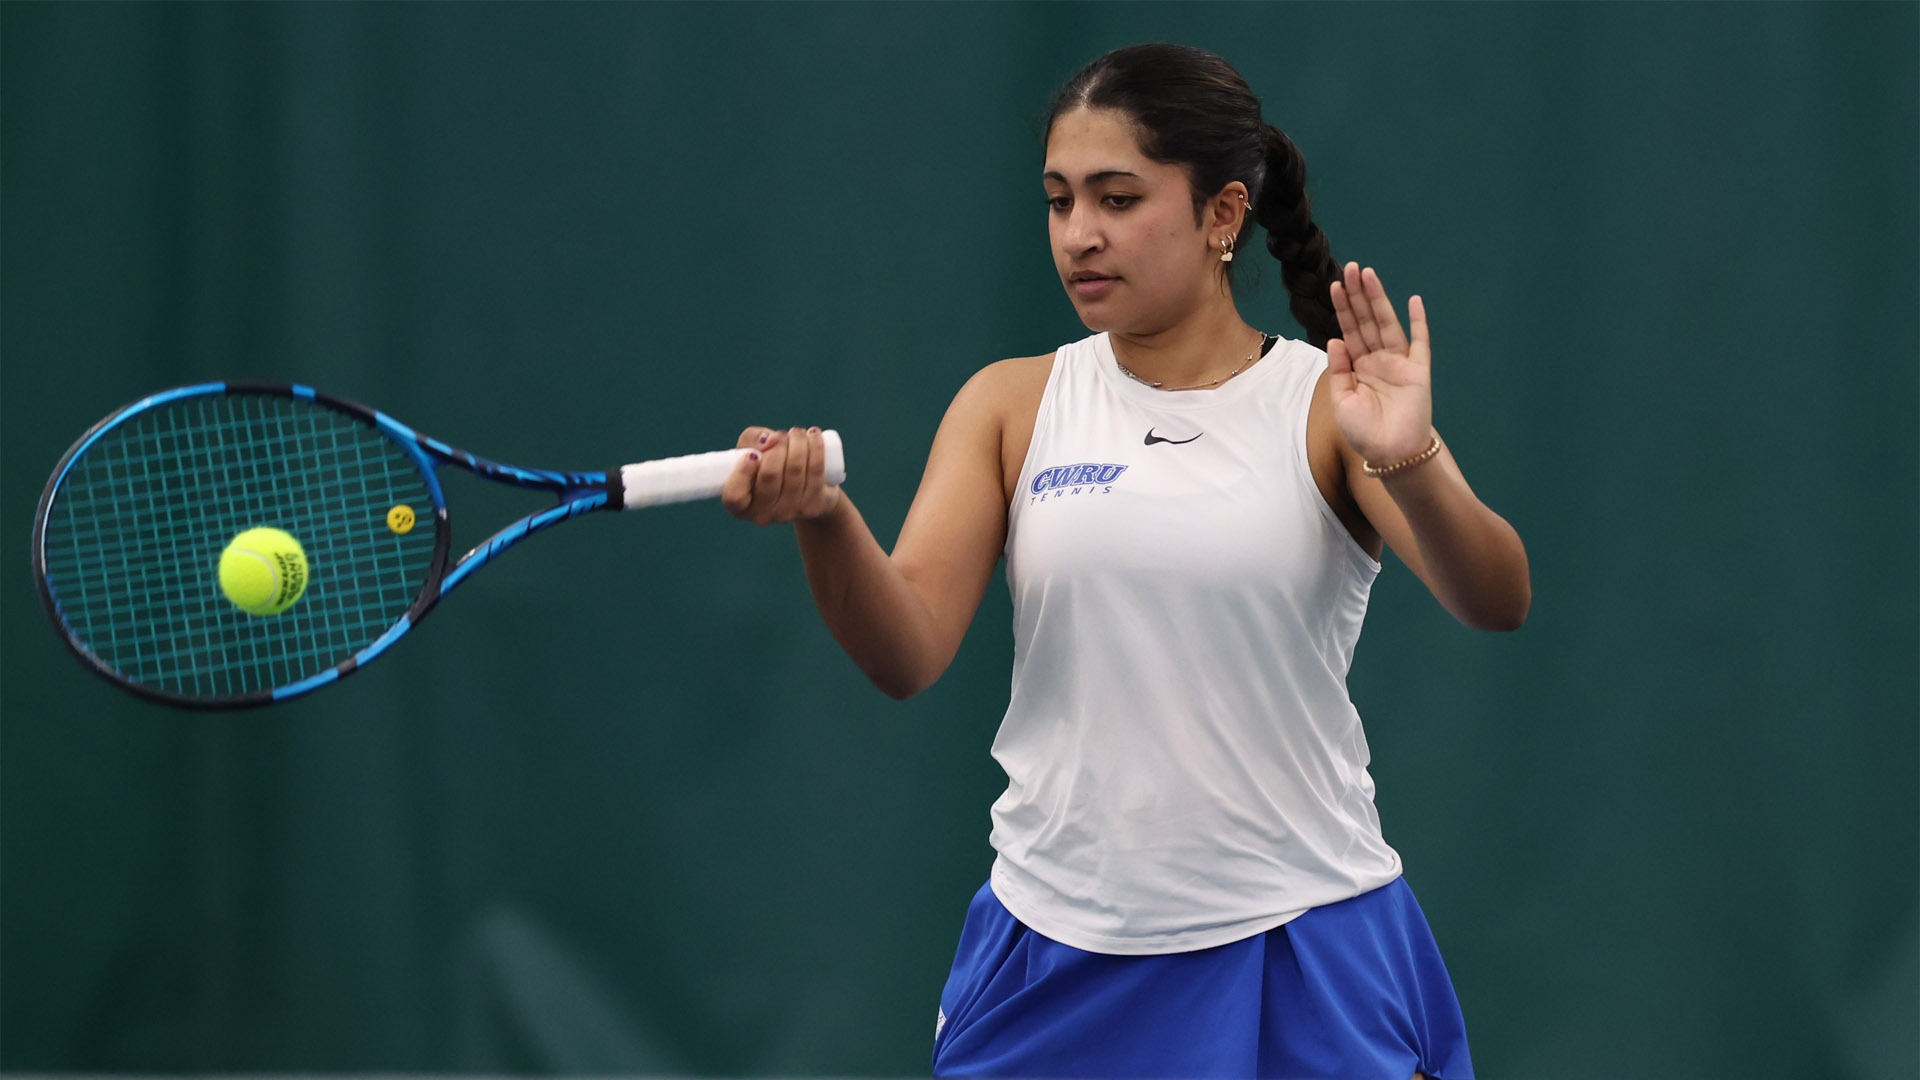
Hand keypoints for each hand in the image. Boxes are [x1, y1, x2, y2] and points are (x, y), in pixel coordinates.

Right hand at [721, 426, 842, 524]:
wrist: (806, 489)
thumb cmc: (770, 466)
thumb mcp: (752, 451)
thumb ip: (751, 440)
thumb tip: (768, 441)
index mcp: (740, 506)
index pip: (734, 496)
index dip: (742, 472)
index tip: (753, 454)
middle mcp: (763, 515)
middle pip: (770, 475)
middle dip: (777, 445)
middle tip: (781, 435)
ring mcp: (789, 513)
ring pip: (795, 470)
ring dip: (798, 442)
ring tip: (797, 433)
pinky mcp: (813, 506)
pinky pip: (815, 472)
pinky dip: (815, 448)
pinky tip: (813, 435)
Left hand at [1327, 262, 1433, 465]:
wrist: (1390, 455)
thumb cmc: (1363, 432)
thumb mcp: (1341, 400)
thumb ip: (1338, 369)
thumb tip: (1335, 338)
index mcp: (1358, 367)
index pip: (1349, 331)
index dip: (1342, 308)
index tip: (1334, 285)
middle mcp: (1378, 360)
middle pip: (1367, 321)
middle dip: (1358, 295)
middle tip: (1352, 268)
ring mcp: (1399, 363)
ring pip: (1387, 325)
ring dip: (1379, 299)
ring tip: (1369, 275)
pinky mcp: (1419, 371)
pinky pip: (1420, 343)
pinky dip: (1419, 322)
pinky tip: (1414, 301)